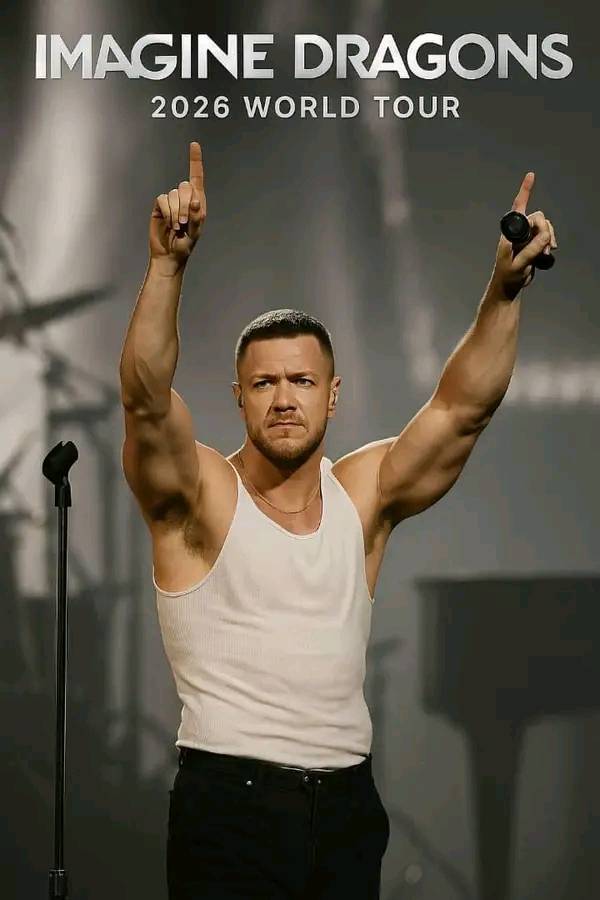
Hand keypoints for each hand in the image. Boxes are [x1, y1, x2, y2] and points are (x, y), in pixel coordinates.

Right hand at [149, 141, 206, 267]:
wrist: (169, 255)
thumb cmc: (185, 245)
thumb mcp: (195, 233)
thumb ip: (196, 217)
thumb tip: (195, 201)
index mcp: (197, 202)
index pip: (197, 177)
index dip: (195, 161)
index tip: (194, 144)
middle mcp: (184, 199)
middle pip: (184, 186)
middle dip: (184, 205)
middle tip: (184, 223)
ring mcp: (171, 202)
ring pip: (173, 194)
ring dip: (175, 212)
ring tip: (176, 227)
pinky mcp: (159, 206)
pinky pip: (162, 199)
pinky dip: (166, 212)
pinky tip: (168, 223)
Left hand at [492, 172, 557, 299]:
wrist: (509, 287)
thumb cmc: (507, 276)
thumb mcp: (518, 264)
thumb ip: (531, 250)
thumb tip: (545, 237)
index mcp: (510, 232)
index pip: (517, 207)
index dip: (525, 191)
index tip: (531, 175)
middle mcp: (518, 231)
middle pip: (538, 218)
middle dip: (545, 230)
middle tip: (546, 247)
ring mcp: (526, 237)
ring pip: (545, 227)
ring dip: (549, 238)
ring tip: (546, 253)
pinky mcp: (533, 244)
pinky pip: (546, 237)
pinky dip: (550, 243)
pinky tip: (547, 255)